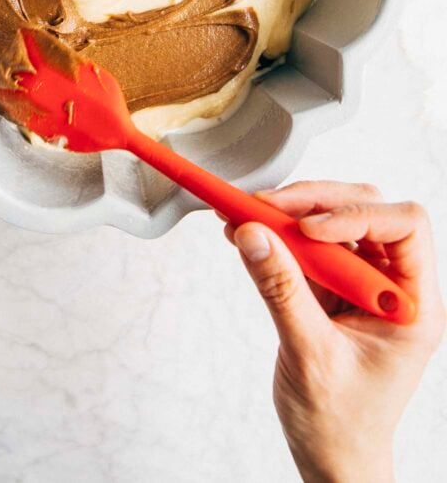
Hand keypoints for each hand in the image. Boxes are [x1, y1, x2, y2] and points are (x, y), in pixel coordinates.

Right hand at [225, 182, 444, 482]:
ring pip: (336, 218)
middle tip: (265, 207)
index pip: (405, 227)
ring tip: (247, 216)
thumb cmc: (338, 423)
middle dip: (315, 202)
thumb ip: (281, 292)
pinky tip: (247, 232)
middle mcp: (393, 285)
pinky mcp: (333, 286)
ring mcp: (362, 283)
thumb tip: (252, 235)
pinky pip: (308, 243)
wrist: (331, 456)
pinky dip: (278, 233)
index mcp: (413, 304)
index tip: (308, 228)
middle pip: (367, 210)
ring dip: (292, 213)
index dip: (358, 215)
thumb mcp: (309, 356)